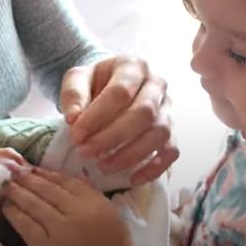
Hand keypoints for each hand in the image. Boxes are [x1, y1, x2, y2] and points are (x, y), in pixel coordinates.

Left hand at [2, 167, 132, 245]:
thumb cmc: (113, 243)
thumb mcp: (111, 214)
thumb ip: (91, 194)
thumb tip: (68, 178)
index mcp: (94, 203)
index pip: (67, 182)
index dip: (47, 173)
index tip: (34, 167)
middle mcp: (76, 213)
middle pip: (48, 191)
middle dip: (28, 179)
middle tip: (14, 171)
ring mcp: (60, 230)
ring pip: (34, 205)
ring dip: (18, 193)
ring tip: (7, 185)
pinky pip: (27, 226)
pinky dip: (15, 214)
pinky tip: (8, 206)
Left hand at [59, 56, 179, 184]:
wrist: (107, 87)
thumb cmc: (94, 83)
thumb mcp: (77, 78)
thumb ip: (73, 94)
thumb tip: (74, 118)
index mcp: (133, 66)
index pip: (121, 92)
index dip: (97, 116)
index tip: (76, 135)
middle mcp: (157, 85)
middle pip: (144, 113)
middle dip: (113, 137)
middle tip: (86, 153)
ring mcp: (167, 109)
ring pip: (160, 133)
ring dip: (131, 154)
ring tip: (103, 166)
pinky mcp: (171, 131)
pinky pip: (171, 151)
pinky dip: (154, 168)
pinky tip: (132, 179)